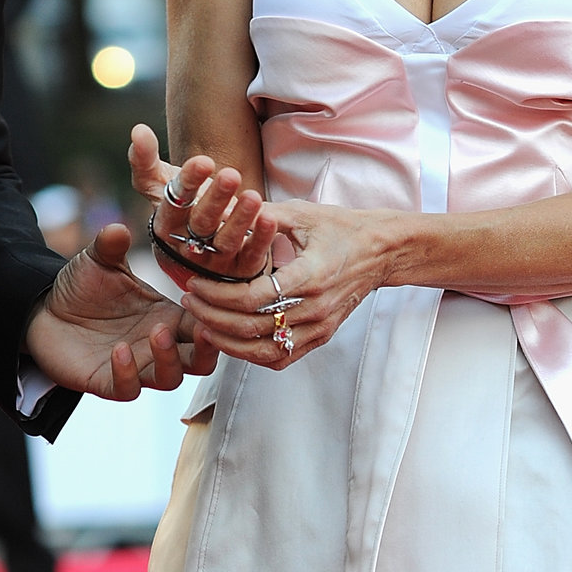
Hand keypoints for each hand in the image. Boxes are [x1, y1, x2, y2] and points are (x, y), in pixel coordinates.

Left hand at [24, 221, 217, 398]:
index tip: (215, 302)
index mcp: (167, 316)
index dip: (216, 319)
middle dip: (206, 348)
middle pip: (201, 360)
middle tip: (201, 329)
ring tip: (158, 332)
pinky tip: (120, 350)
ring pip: (170, 379)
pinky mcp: (107, 383)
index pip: (206, 324)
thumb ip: (111, 246)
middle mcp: (157, 345)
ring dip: (169, 359)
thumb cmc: (82, 287)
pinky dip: (128, 374)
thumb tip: (118, 228)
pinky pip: (128, 389)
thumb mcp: (99, 261)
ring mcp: (135, 367)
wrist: (44, 312)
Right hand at [128, 124, 275, 285]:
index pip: (174, 203)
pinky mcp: (240, 271)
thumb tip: (138, 128)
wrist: (204, 251)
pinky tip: (269, 218)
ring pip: (226, 241)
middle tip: (230, 174)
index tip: (203, 161)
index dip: (188, 183)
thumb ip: (146, 161)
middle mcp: (188, 246)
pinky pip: (251, 256)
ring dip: (240, 219)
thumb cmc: (183, 210)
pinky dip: (260, 239)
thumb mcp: (161, 187)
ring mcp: (215, 261)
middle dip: (216, 198)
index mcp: (166, 224)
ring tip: (252, 196)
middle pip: (201, 222)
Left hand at [178, 201, 390, 366]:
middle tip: (189, 302)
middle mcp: (315, 307)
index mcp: (310, 275)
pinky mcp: (321, 336)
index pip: (253, 297)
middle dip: (211, 316)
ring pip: (262, 350)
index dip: (217, 295)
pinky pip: (280, 357)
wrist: (382, 252)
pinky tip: (231, 340)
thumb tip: (220, 213)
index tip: (195, 284)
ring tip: (202, 323)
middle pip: (251, 326)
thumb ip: (262, 215)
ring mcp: (319, 326)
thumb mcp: (302, 213)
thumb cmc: (341, 228)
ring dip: (226, 341)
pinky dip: (251, 354)